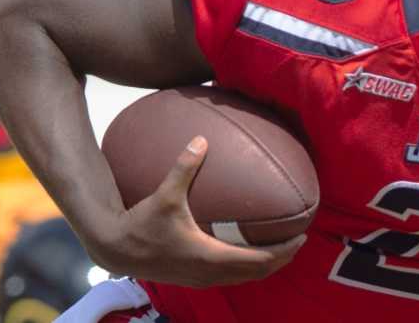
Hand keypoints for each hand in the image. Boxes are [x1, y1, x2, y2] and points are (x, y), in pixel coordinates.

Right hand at [87, 136, 305, 287]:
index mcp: (211, 257)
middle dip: (281, 258)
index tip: (301, 236)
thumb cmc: (142, 224)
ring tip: (280, 246)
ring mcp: (202, 279)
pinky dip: (246, 267)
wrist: (117, 249)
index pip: (260, 260)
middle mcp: (210, 273)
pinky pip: (230, 277)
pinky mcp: (193, 279)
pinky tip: (246, 250)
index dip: (284, 251)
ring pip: (244, 278)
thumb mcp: (165, 194)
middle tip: (298, 240)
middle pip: (258, 273)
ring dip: (264, 265)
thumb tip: (201, 140)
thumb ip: (184, 167)